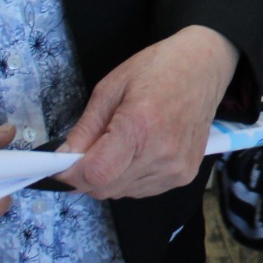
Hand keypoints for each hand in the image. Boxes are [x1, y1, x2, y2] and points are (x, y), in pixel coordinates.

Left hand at [60, 25, 239, 199]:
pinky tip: (137, 152)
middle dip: (86, 176)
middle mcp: (161, 153)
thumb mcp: (110, 88)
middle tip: (86, 151)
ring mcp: (176, 168)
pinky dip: (129, 178)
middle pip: (105, 188)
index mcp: (140, 125)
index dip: (70, 175)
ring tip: (119, 145)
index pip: (95, 173)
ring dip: (109, 177)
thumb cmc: (158, 70)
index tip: (59, 167)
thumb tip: (63, 159)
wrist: (203, 69)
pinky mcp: (185, 176)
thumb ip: (85, 128)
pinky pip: (141, 190)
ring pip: (121, 193)